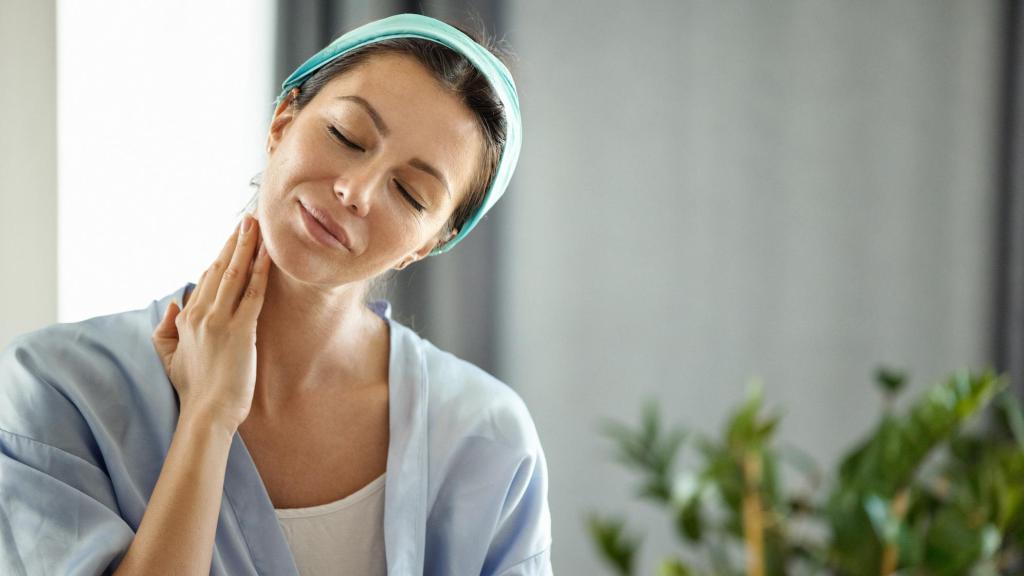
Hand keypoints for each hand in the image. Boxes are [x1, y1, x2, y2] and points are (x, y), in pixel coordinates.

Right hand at [151, 214, 270, 429]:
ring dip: (246, 246)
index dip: (221, 256)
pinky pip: (252, 293)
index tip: (233, 237)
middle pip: (219, 269)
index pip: (206, 278)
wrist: (207, 412)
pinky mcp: (241, 331)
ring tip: (256, 224)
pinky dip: (260, 271)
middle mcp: (201, 314)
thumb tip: (174, 302)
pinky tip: (268, 253)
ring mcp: (220, 321)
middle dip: (234, 241)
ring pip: (234, 274)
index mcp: (187, 318)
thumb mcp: (169, 356)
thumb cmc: (194, 389)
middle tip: (248, 219)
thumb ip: (166, 328)